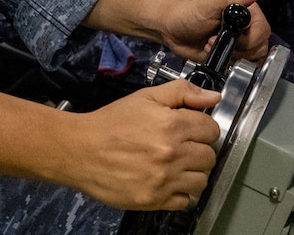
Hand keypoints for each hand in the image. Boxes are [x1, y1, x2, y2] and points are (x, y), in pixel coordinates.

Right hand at [59, 80, 220, 211]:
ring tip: (171, 166)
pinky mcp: (156, 200)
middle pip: (210, 157)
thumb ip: (181, 92)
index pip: (211, 130)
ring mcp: (165, 179)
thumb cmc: (111, 123)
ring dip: (190, 173)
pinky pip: (185, 201)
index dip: (200, 128)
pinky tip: (163, 182)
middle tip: (177, 148)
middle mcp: (173, 153)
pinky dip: (177, 193)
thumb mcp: (144, 98)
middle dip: (196, 151)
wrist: (79, 150)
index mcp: (171, 125)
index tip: (187, 130)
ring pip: (201, 181)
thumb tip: (214, 96)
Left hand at [160, 0, 268, 64]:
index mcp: (245, 12)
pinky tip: (215, 54)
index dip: (247, 38)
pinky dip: (229, 64)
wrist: (172, 30)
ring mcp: (240, 43)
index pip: (261, 30)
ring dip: (231, 56)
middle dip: (237, 48)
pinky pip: (242, 66)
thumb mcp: (208, 5)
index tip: (230, 36)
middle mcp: (246, 27)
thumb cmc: (188, 14)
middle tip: (215, 40)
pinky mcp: (233, 56)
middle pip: (259, 46)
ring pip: (252, 58)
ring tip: (212, 45)